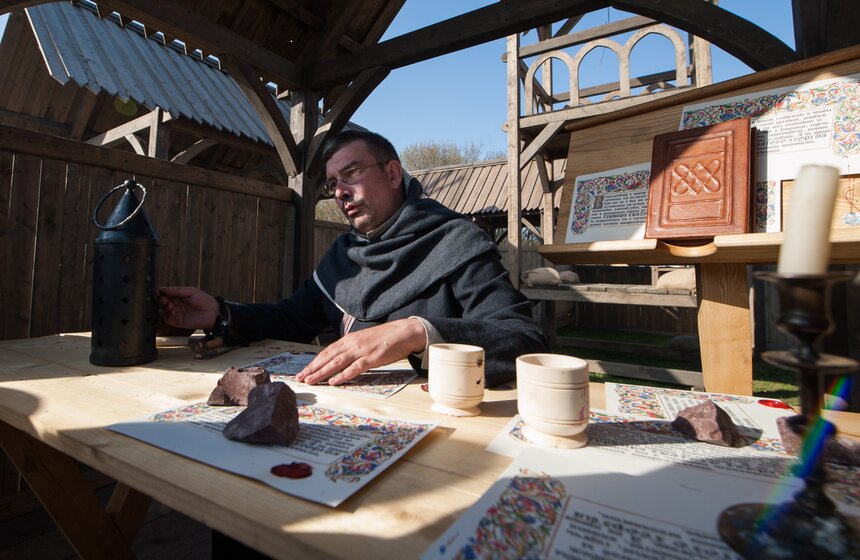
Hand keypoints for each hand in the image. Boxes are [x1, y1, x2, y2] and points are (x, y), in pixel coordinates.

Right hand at [158, 286, 218, 329]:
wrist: (212, 313)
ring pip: (163, 310)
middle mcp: (176, 304)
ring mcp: (176, 313)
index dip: (162, 292)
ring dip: (163, 307)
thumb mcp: (191, 291)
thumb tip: (164, 288)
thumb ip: (177, 290)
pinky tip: (171, 311)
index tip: (160, 292)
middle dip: (161, 300)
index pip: (166, 294)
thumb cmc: (205, 301)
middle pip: (162, 302)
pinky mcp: (177, 321)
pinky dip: (166, 315)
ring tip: (169, 305)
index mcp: (178, 296)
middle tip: (164, 299)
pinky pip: (167, 319)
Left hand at [296, 318, 426, 384]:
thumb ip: (351, 348)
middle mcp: (352, 344)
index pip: (327, 352)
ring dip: (322, 372)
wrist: (404, 332)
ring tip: (311, 380)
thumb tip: (339, 358)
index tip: (304, 371)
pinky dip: (342, 375)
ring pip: (337, 363)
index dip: (314, 362)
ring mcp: (361, 351)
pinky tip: (333, 381)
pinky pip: (354, 368)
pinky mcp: (372, 358)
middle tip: (300, 378)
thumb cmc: (385, 338)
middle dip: (313, 368)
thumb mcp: (364, 340)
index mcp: (349, 339)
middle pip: (328, 357)